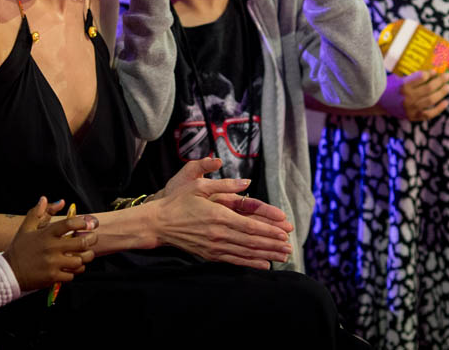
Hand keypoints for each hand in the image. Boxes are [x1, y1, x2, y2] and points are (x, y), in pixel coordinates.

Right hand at [2, 197, 97, 290]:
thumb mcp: (25, 228)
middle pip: (81, 243)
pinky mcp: (53, 277)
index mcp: (46, 234)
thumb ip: (37, 212)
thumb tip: (45, 199)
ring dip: (85, 258)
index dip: (83, 222)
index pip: (70, 224)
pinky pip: (72, 275)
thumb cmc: (19, 249)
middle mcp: (51, 248)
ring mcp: (53, 263)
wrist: (8, 272)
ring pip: (80, 260)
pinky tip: (71, 268)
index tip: (88, 224)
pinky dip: (74, 272)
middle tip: (93, 238)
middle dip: (91, 240)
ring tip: (84, 255)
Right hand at [147, 159, 292, 268]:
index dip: (269, 230)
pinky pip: (234, 261)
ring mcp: (214, 247)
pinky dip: (250, 263)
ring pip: (246, 253)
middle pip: (252, 241)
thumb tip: (247, 183)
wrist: (158, 223)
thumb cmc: (179, 201)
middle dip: (273, 245)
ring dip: (266, 255)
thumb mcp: (199, 185)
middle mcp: (218, 233)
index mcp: (218, 215)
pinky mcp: (209, 255)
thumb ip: (225, 184)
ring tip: (283, 257)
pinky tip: (263, 264)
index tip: (285, 232)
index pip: (250, 225)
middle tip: (290, 247)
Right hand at [380, 70, 448, 121]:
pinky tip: (446, 102)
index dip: (430, 73)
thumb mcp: (396, 78)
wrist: (378, 103)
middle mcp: (408, 97)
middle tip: (447, 76)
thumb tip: (431, 73)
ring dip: (442, 93)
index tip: (434, 72)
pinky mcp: (413, 116)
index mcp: (402, 85)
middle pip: (429, 88)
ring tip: (448, 87)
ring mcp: (411, 108)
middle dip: (440, 81)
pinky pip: (429, 114)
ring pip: (431, 100)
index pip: (421, 77)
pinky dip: (439, 109)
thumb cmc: (388, 87)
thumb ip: (412, 77)